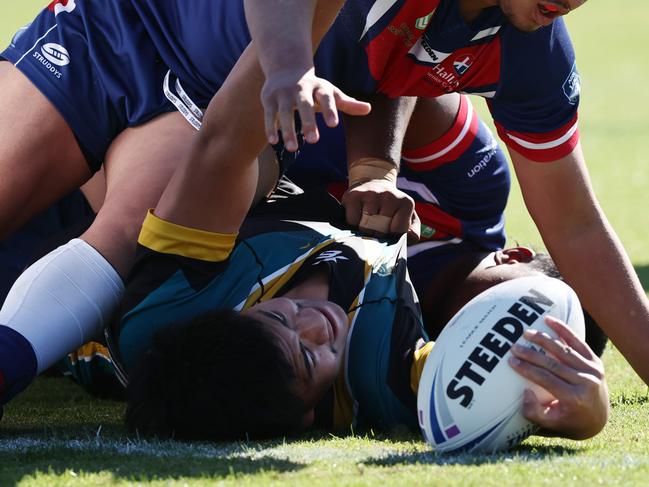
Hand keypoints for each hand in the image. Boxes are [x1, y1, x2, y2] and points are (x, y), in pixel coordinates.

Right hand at [261, 67, 370, 151]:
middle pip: (304, 104)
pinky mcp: (269, 98)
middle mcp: (300, 88)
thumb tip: (368, 109)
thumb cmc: (313, 87)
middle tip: (314, 141)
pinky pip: (270, 114)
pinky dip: (271, 128)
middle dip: (308, 121)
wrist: (285, 67)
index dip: (330, 110)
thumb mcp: (330, 92)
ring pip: (285, 112)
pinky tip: (274, 142)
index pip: (326, 98)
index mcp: (319, 87)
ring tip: (293, 149)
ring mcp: (283, 93)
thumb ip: (347, 103)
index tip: (334, 125)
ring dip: (288, 130)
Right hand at [341, 179, 419, 242]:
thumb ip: (413, 232)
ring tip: (368, 222)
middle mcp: (389, 196)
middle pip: (380, 231)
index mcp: (406, 203)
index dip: (391, 236)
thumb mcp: (408, 219)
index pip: (397, 231)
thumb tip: (407, 237)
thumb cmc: (391, 208)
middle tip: (377, 227)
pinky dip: (353, 224)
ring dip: (364, 230)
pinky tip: (358, 217)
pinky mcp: (353, 195)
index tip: (389, 231)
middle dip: (377, 235)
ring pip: (365, 227)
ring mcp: (370, 194)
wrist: (374, 183)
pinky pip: (352, 221)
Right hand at [508, 315, 608, 439]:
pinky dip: (563, 330)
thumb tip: (525, 392)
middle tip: (514, 346)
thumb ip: (534, 412)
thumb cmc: (567, 421)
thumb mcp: (550, 425)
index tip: (511, 360)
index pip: (547, 380)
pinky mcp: (596, 361)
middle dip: (531, 354)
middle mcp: (587, 383)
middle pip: (553, 364)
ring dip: (544, 340)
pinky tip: (549, 320)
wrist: (598, 419)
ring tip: (526, 332)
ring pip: (564, 351)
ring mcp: (593, 371)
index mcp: (575, 399)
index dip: (527, 369)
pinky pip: (578, 342)